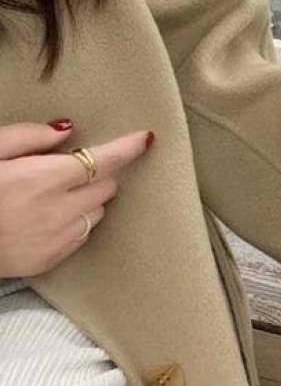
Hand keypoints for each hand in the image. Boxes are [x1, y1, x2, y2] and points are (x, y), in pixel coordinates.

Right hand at [0, 120, 153, 277]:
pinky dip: (77, 221)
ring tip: (52, 194)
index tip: (146, 139)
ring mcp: (63, 236)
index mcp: (44, 178)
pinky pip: (84, 233)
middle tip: (71, 168)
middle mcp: (62, 209)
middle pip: (107, 186)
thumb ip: (29, 138)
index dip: (128, 148)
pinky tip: (47, 217)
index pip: (103, 160)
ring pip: (99, 211)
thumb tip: (67, 129)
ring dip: (88, 198)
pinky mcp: (57, 256)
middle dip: (98, 173)